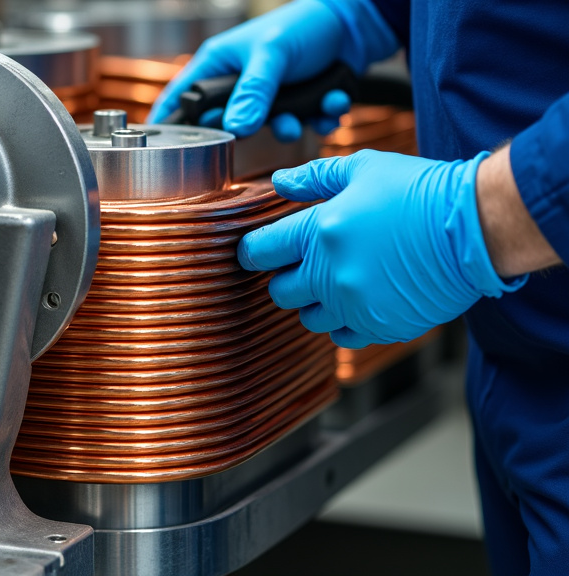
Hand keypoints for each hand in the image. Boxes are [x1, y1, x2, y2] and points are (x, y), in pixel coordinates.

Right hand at [148, 0, 352, 139]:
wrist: (355, 23)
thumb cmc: (304, 25)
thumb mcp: (272, 55)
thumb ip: (254, 92)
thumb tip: (236, 129)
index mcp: (220, 64)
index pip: (182, 97)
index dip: (168, 122)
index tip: (161, 148)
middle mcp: (240, 83)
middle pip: (228, 123)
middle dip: (253, 130)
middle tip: (267, 125)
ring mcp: (268, 95)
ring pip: (269, 128)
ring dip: (292, 126)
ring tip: (308, 115)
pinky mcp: (297, 103)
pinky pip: (302, 124)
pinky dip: (320, 118)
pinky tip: (332, 102)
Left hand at [237, 150, 525, 347]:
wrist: (475, 227)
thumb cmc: (421, 191)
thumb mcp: (364, 168)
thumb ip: (315, 178)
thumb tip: (280, 182)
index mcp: (318, 233)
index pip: (258, 252)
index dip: (253, 251)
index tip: (260, 250)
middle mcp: (329, 275)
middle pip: (278, 292)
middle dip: (285, 278)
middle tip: (306, 264)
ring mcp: (354, 305)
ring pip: (308, 319)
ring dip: (315, 303)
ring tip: (338, 281)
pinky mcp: (381, 326)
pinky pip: (343, 337)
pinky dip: (344, 323)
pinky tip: (360, 300)